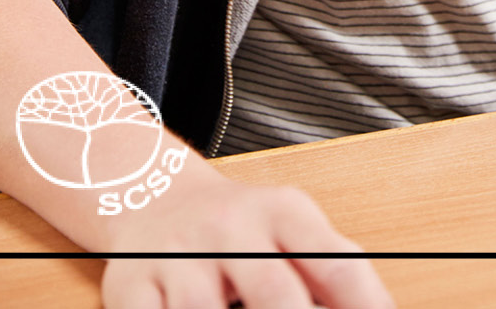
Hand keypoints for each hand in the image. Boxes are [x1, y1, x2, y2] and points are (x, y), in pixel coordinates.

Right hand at [97, 159, 393, 308]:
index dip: (364, 304)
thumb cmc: (239, 228)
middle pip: (275, 293)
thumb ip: (329, 267)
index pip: (335, 263)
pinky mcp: (130, 287)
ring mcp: (178, 258)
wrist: (152, 197)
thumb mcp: (289, 227)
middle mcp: (231, 228)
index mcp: (283, 212)